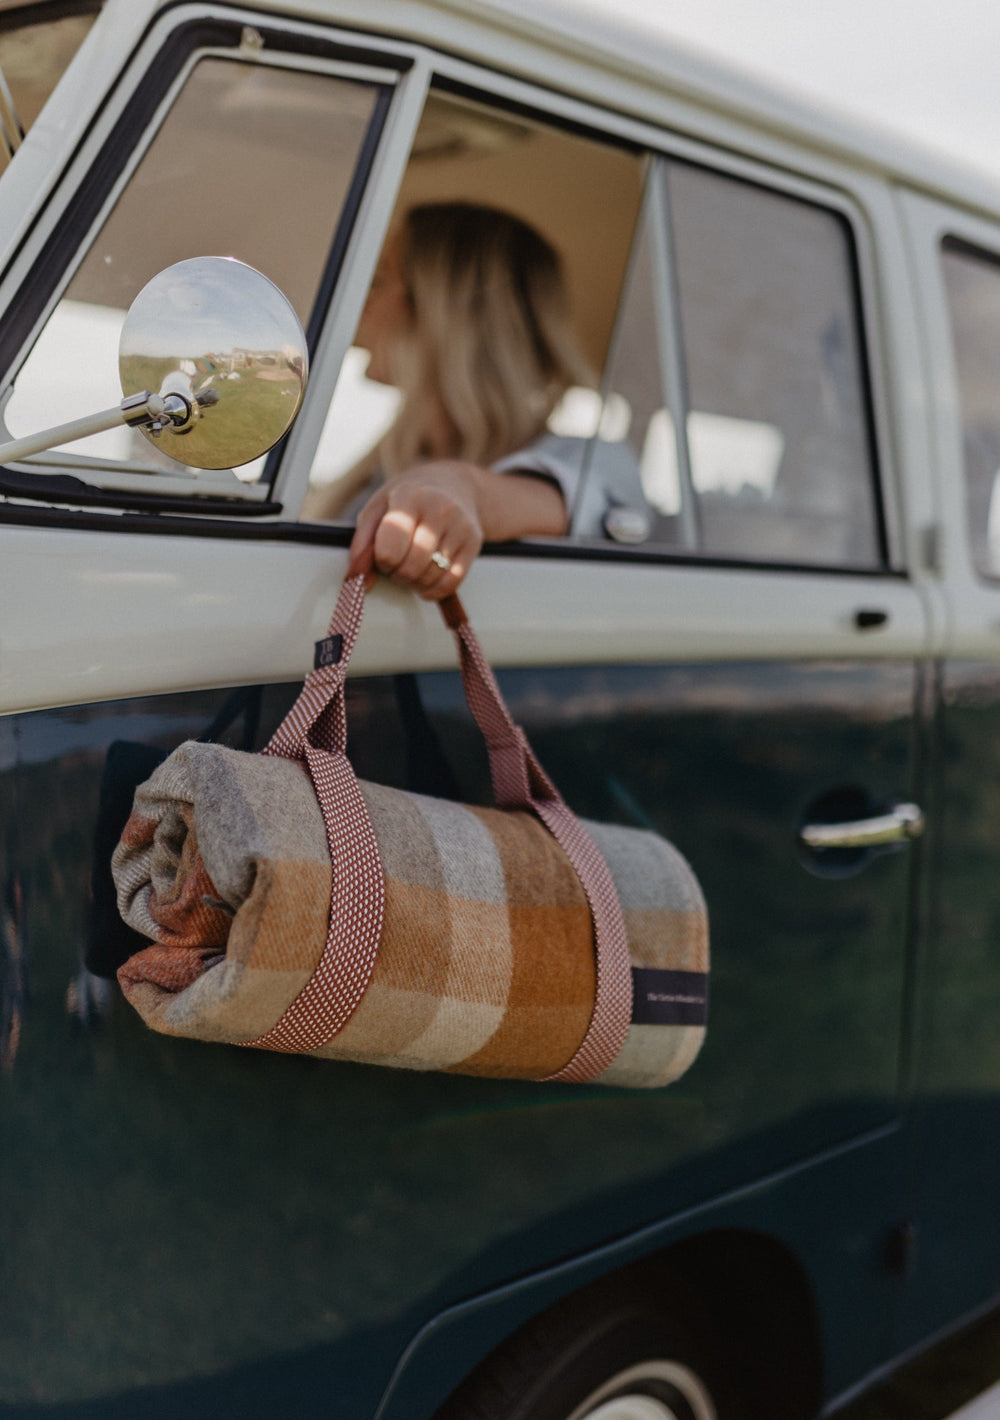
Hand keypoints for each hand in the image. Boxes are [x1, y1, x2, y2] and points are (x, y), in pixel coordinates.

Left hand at [348, 461, 484, 599]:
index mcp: (410, 497)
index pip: (389, 551)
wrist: (451, 485)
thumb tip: (357, 582)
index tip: (382, 555)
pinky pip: (451, 583)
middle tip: (396, 564)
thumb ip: (362, 545)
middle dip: (398, 574)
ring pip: (431, 578)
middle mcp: (439, 509)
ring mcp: (460, 526)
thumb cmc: (406, 500)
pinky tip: (426, 579)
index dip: (381, 562)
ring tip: (411, 567)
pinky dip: (433, 590)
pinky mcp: (474, 542)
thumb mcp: (376, 510)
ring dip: (415, 583)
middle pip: (411, 567)